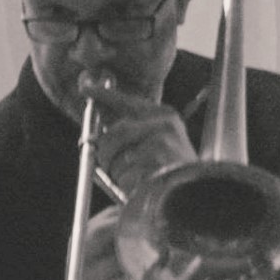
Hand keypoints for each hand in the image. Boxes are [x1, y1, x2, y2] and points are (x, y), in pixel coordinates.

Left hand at [81, 80, 196, 196]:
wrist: (194, 191)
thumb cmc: (168, 167)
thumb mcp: (154, 140)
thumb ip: (129, 127)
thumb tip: (97, 115)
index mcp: (166, 115)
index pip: (127, 101)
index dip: (104, 94)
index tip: (85, 88)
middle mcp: (165, 126)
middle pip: (117, 132)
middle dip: (104, 151)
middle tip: (103, 162)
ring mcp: (162, 146)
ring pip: (117, 157)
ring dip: (116, 172)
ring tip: (133, 177)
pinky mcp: (156, 168)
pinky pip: (124, 175)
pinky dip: (126, 185)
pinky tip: (141, 186)